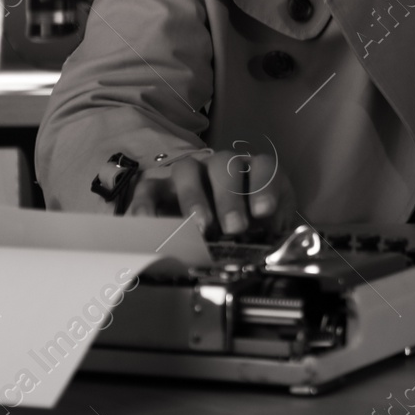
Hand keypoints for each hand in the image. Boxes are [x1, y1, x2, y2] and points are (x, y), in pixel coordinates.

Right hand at [124, 149, 296, 234]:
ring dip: (193, 197)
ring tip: (199, 227)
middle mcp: (220, 167)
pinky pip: (149, 189)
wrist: (217, 231)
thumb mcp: (264, 232)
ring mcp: (188, 174)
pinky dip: (147, 204)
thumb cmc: (247, 229)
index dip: (264, 187)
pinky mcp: (159, 188)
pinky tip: (151, 224)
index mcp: (253, 173)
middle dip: (229, 197)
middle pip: (224, 165)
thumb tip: (268, 249)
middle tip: (233, 228)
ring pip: (187, 170)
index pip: (263, 167)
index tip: (264, 212)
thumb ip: (268, 236)